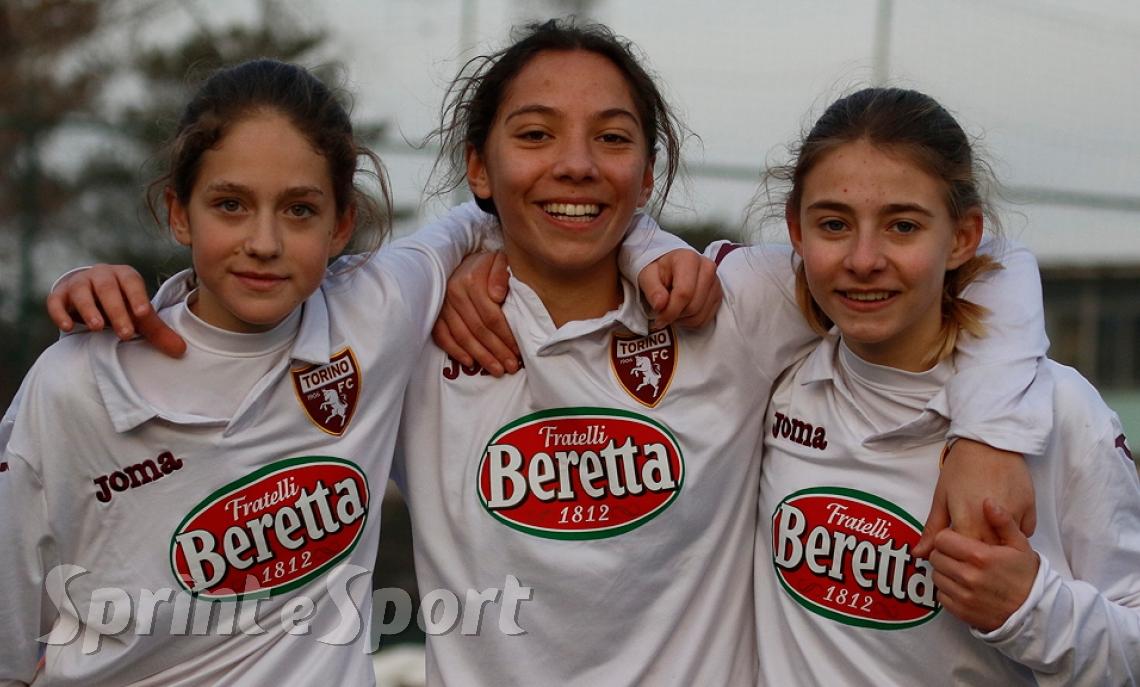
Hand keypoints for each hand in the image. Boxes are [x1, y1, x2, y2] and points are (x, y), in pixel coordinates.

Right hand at [46, 264, 185, 357]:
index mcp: (125, 276)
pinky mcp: (60, 294)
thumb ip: (158, 331)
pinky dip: (60, 313)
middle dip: (116, 310)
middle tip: (125, 333)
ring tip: (96, 328)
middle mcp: (101, 275)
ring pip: (81, 291)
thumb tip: (181, 351)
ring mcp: (79, 283)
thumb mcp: (139, 315)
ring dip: (88, 309)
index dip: (137, 296)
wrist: (93, 296)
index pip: (132, 281)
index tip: (142, 314)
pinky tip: (67, 328)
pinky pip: (56, 301)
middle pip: (107, 288)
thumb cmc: (122, 305)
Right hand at [431, 251, 519, 376]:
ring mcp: (443, 305)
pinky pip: (442, 336)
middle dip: (496, 351)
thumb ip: (501, 274)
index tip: (518, 351)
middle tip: (511, 367)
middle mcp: (454, 294)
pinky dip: (455, 351)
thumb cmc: (485, 263)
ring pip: (462, 337)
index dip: (506, 337)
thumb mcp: (498, 260)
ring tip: (496, 370)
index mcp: (471, 281)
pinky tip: (470, 363)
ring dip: (480, 356)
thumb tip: (498, 296)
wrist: (461, 259)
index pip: (492, 316)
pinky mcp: (435, 313)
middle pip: (478, 330)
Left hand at [638, 249, 721, 328]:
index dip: (670, 311)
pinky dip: (691, 322)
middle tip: (663, 313)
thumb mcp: (647, 276)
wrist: (671, 267)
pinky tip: (682, 312)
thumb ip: (652, 290)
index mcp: (688, 259)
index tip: (659, 319)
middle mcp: (707, 268)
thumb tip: (660, 305)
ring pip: (700, 315)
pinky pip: (706, 319)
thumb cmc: (659, 270)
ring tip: (672, 311)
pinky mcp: (718, 295)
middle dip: (675, 315)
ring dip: (683, 319)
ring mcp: (716, 283)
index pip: (684, 293)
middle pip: (693, 306)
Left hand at [914, 439, 1035, 556]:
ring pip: (1007, 546)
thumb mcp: (941, 498)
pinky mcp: (1030, 508)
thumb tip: (919, 554)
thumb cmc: (961, 468)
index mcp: (967, 521)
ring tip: (989, 533)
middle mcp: (992, 523)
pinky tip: (1005, 523)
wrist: (989, 442)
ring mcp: (1013, 516)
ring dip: (998, 546)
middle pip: (987, 553)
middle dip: (980, 554)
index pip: (965, 556)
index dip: (960, 557)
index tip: (957, 552)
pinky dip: (1014, 533)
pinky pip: (1024, 534)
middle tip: (973, 541)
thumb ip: (933, 529)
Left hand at [929, 499, 1038, 631]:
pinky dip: (947, 589)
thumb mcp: (1020, 544)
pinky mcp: (961, 612)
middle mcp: (969, 576)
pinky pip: (941, 595)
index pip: (942, 539)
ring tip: (961, 569)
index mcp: (980, 556)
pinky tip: (962, 585)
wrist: (1034, 611)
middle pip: (936, 557)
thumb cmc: (1026, 574)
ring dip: (944, 571)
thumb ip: (1002, 522)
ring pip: (936, 576)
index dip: (947, 537)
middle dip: (944, 553)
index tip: (956, 539)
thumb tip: (988, 502)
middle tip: (958, 554)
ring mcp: (964, 596)